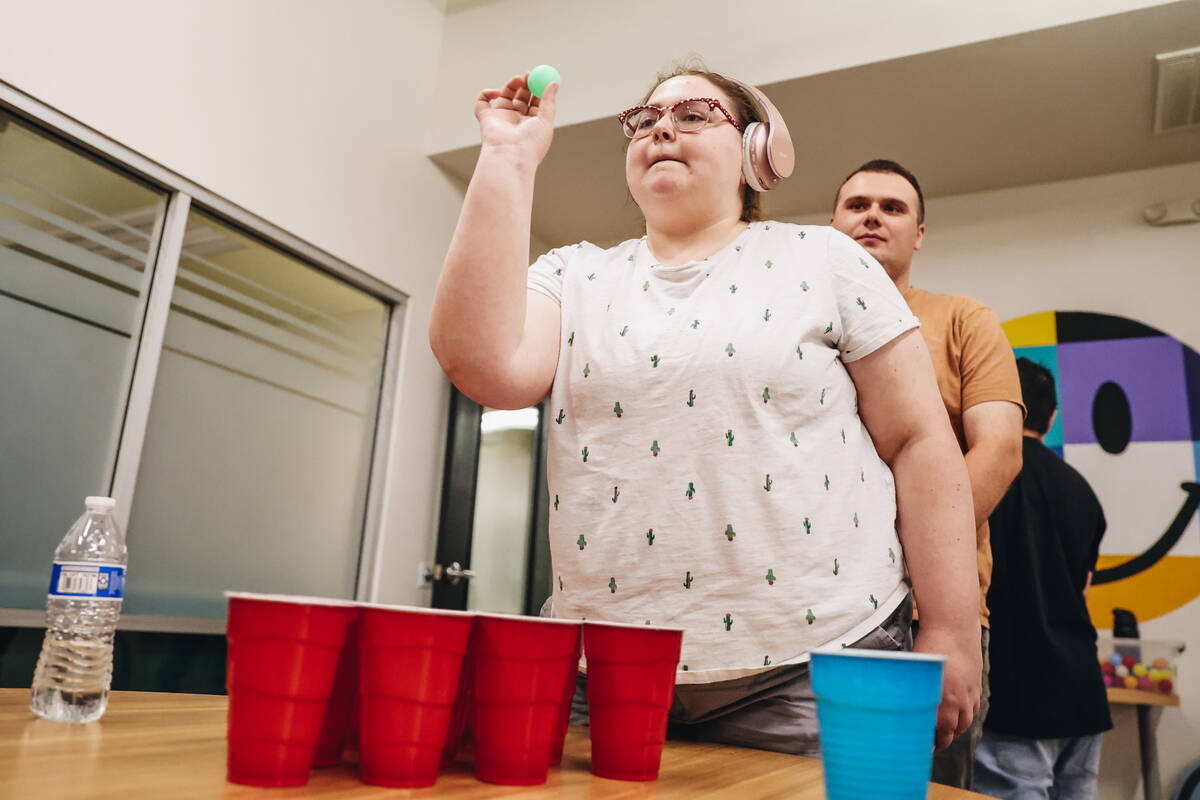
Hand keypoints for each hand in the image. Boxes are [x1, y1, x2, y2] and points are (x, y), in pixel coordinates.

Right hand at [474, 73, 557, 167]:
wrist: (511, 156)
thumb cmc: (531, 144)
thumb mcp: (546, 120)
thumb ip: (549, 100)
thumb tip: (554, 83)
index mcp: (531, 125)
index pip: (534, 103)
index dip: (536, 89)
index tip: (539, 77)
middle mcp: (516, 122)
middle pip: (520, 97)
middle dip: (524, 84)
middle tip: (529, 74)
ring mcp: (500, 120)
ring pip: (504, 96)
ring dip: (511, 85)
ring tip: (518, 80)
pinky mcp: (486, 119)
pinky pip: (482, 102)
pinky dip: (486, 93)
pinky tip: (496, 92)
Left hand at [913, 623, 981, 750]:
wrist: (954, 626)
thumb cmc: (929, 647)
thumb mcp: (917, 671)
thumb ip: (913, 691)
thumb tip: (899, 704)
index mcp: (944, 699)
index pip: (942, 733)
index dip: (933, 743)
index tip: (923, 747)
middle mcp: (960, 699)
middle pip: (955, 730)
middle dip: (944, 739)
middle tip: (931, 743)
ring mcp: (971, 692)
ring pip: (966, 721)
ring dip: (956, 729)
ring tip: (944, 731)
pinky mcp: (976, 683)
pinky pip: (973, 707)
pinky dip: (966, 715)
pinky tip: (957, 714)